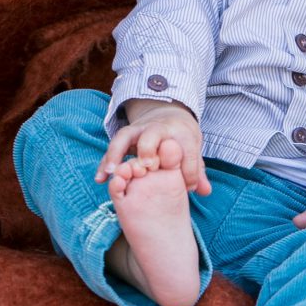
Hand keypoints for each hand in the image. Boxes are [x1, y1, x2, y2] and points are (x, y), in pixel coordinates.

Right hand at [95, 101, 210, 195]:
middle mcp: (158, 127)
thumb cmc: (181, 139)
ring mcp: (138, 129)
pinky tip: (100, 179)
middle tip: (146, 166)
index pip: (185, 148)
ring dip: (117, 154)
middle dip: (149, 148)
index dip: (188, 168)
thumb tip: (205, 192)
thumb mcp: (193, 150)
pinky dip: (105, 162)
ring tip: (111, 172)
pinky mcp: (125, 135)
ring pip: (125, 137)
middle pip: (152, 133)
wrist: (168, 114)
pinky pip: (112, 147)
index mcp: (180, 131)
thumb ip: (198, 171)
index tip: (188, 186)